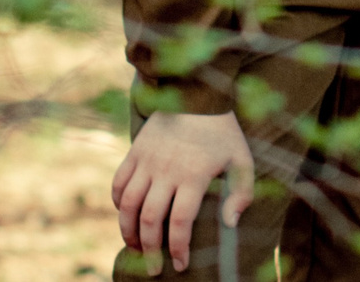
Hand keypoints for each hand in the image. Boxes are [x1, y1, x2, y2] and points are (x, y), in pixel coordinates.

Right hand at [113, 110, 253, 271]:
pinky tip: (126, 217)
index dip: (178, 247)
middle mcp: (167, 169)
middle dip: (151, 249)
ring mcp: (147, 160)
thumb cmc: (223, 133)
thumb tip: (229, 224)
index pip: (180, 221)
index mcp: (194, 174)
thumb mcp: (242, 160)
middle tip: (155, 268)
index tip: (180, 264)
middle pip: (150, 219)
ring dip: (128, 231)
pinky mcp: (135, 151)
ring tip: (136, 248)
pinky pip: (118, 183)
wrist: (198, 94)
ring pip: (127, 204)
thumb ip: (241, 193)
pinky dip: (117, 204)